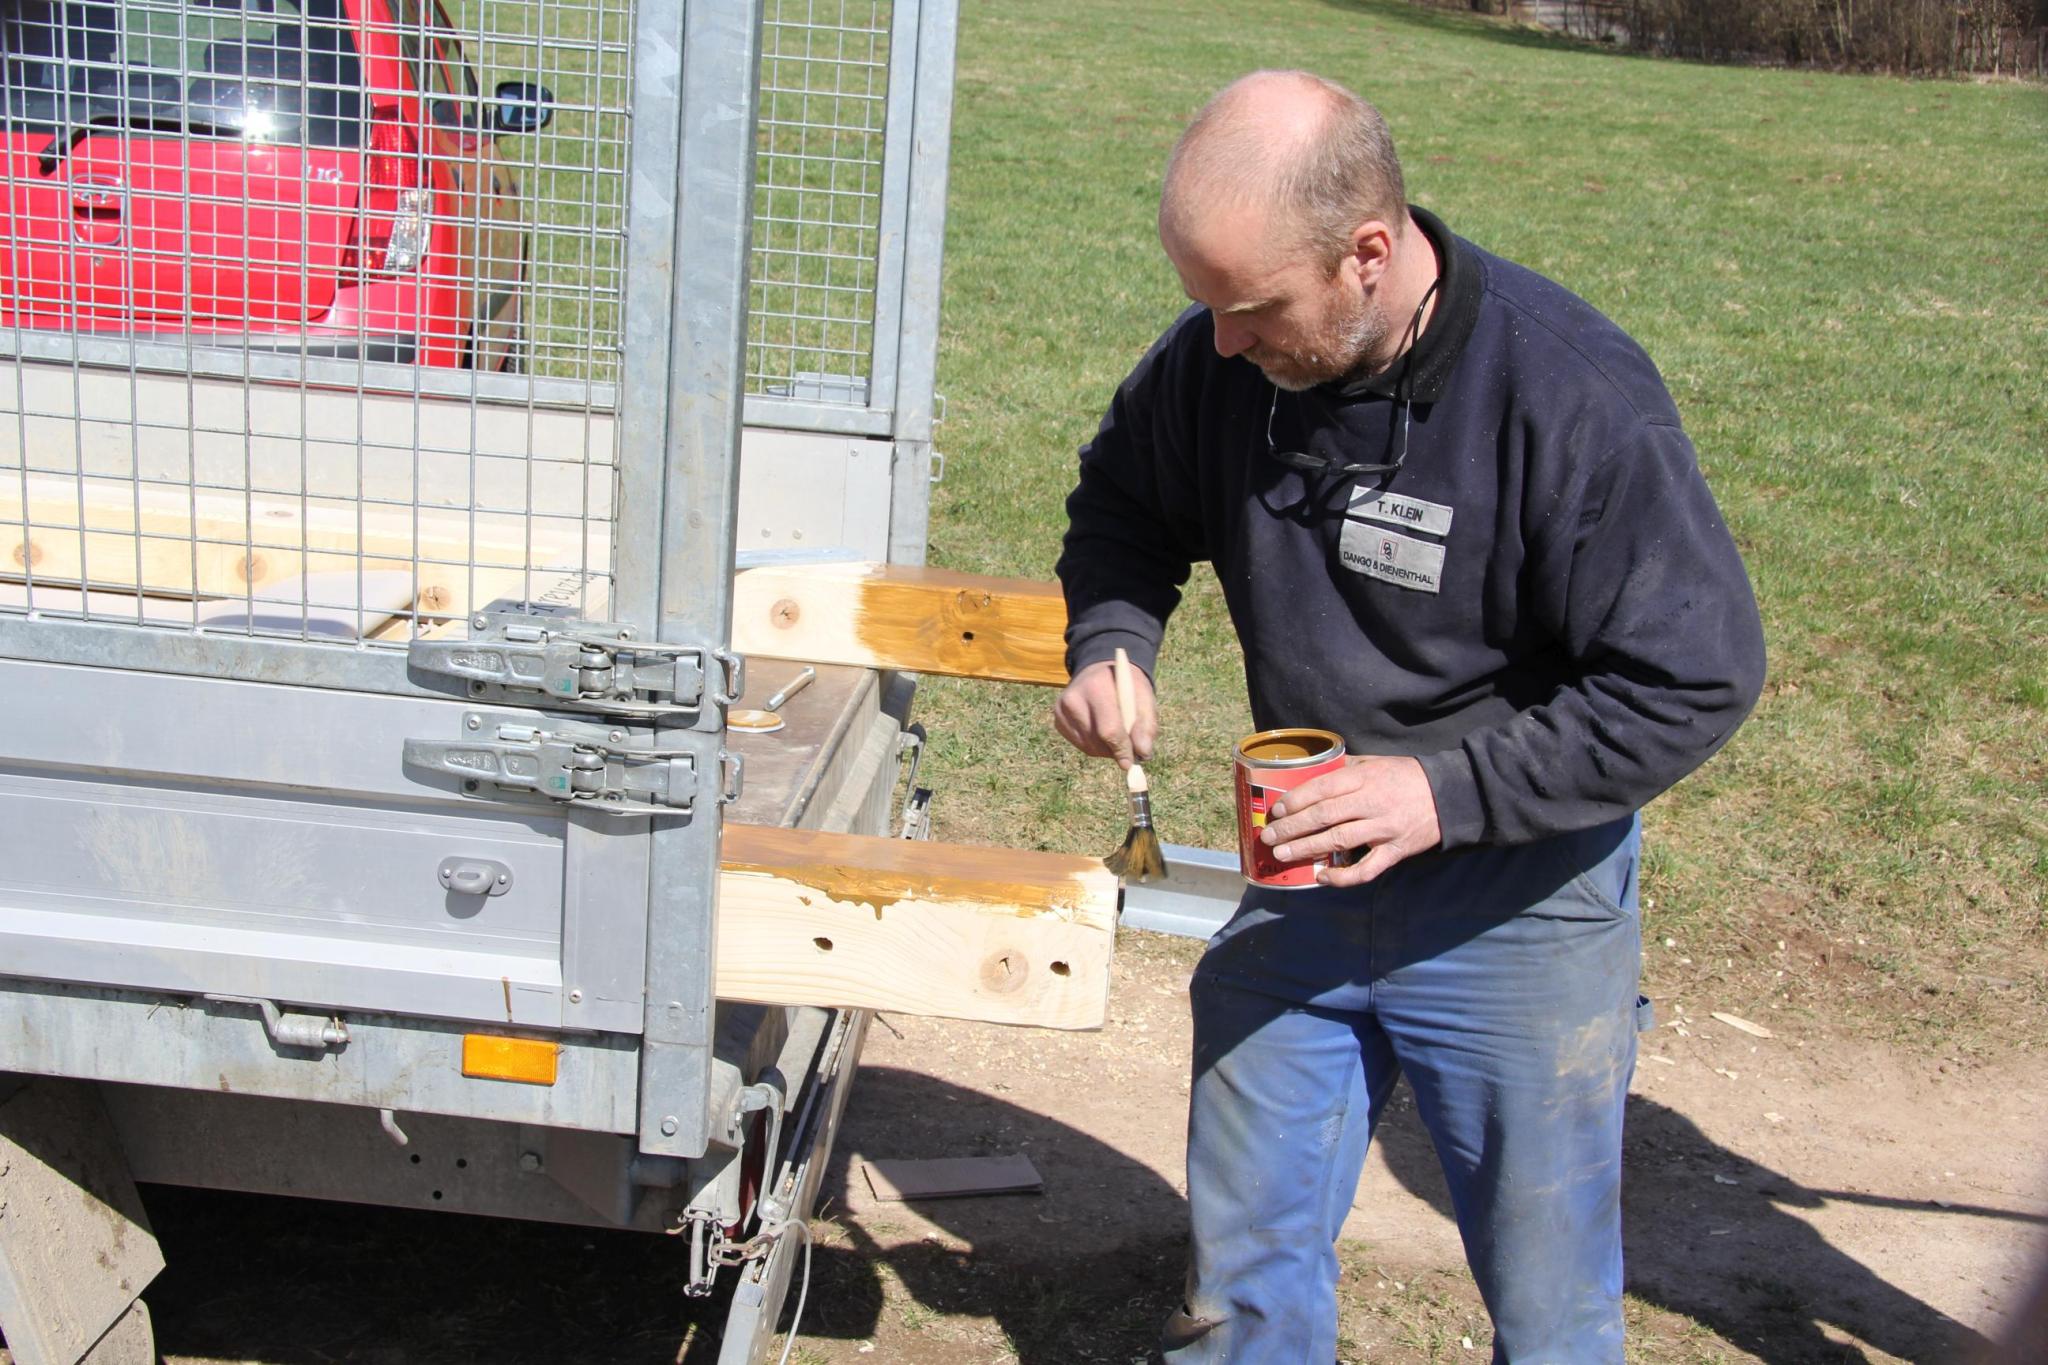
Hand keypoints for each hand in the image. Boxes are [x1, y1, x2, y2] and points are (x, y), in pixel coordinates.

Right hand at [1052, 658, 1156, 768]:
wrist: (1100, 670)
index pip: (1108, 729)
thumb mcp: (1144, 697)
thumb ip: (1146, 725)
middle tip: (1128, 747)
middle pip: (1096, 741)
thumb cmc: (1126, 686)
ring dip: (1106, 749)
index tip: (1130, 762)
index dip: (1121, 749)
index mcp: (1097, 687)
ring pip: (1088, 747)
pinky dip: (1095, 745)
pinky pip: (1080, 745)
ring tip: (1116, 734)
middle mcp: (1073, 699)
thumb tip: (1143, 754)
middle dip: (1115, 750)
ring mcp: (1061, 710)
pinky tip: (1101, 731)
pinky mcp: (1058, 720)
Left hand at [1262, 755, 1440, 886]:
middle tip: (1268, 836)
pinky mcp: (1395, 851)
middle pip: (1323, 817)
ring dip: (1306, 849)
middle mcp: (1371, 803)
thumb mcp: (1377, 762)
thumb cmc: (1407, 776)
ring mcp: (1383, 829)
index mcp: (1364, 778)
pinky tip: (1322, 877)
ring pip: (1337, 841)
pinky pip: (1366, 870)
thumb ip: (1347, 768)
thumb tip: (1315, 772)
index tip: (1277, 810)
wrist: (1450, 795)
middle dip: (1291, 828)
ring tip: (1282, 854)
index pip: (1322, 789)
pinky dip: (1342, 877)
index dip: (1296, 800)